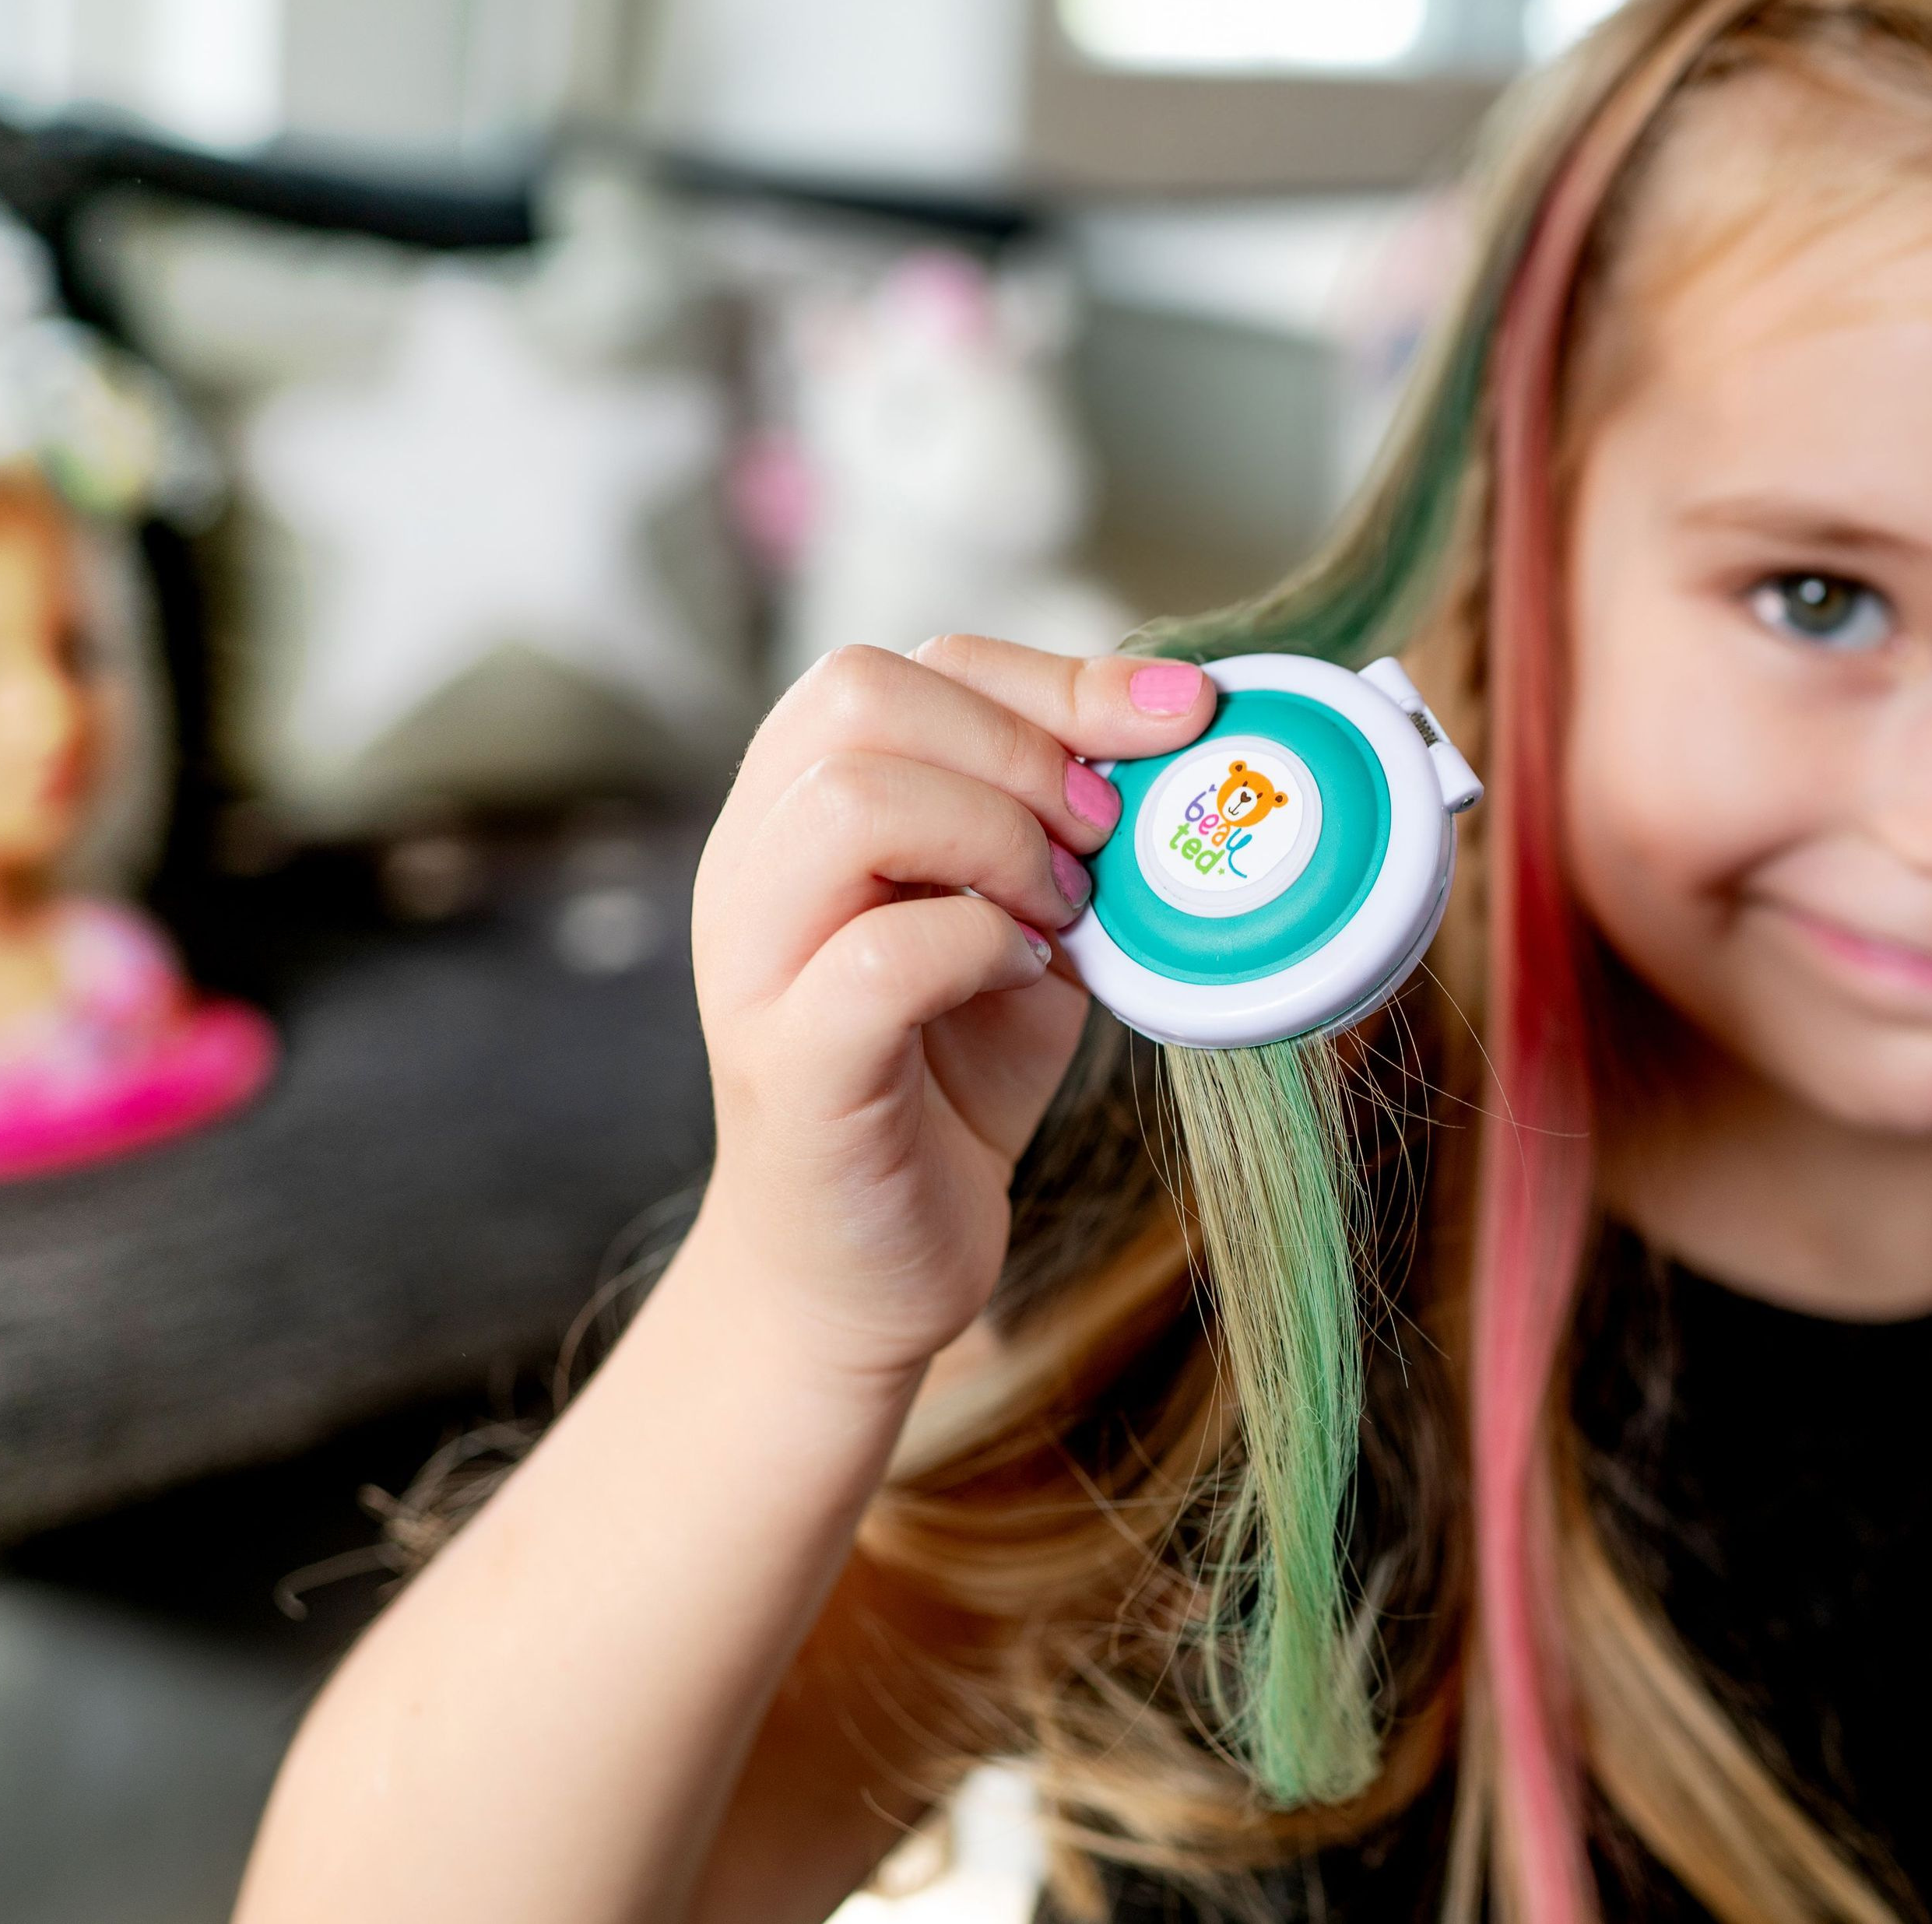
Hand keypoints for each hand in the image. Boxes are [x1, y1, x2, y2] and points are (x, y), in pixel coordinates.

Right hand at [689, 636, 1212, 1384]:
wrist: (863, 1267)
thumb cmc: (947, 1078)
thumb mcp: (1023, 922)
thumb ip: (1064, 828)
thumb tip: (1180, 725)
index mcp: (796, 807)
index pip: (906, 664)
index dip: (1057, 676)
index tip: (1180, 717)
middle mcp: (750, 865)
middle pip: (858, 695)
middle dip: (1023, 747)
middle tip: (1103, 840)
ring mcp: (753, 963)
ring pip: (851, 802)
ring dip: (999, 837)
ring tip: (1059, 914)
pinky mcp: (791, 1067)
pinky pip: (876, 954)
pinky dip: (978, 945)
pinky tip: (1024, 979)